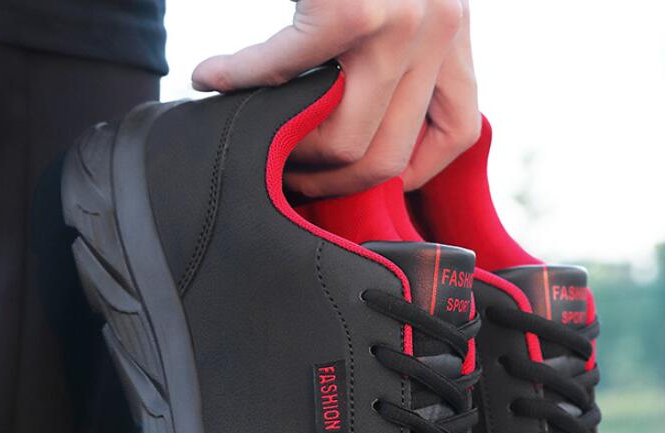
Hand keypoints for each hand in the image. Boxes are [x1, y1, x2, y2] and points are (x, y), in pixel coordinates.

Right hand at [192, 0, 480, 196]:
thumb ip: (405, 51)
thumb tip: (365, 113)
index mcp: (454, 29)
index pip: (455, 135)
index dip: (403, 172)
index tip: (356, 174)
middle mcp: (439, 28)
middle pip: (387, 158)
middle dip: (332, 183)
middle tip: (289, 172)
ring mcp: (399, 20)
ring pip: (345, 144)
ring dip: (290, 153)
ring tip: (259, 137)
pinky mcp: (347, 5)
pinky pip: (283, 75)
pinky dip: (238, 80)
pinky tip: (209, 76)